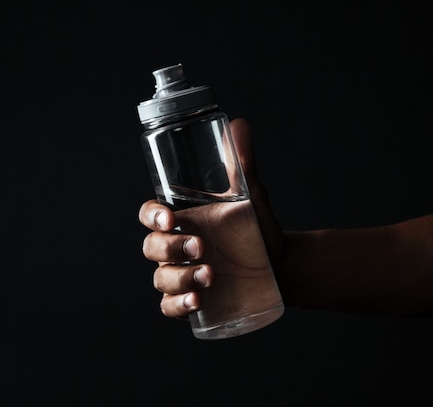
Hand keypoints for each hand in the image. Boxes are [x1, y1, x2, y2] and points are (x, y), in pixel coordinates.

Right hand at [138, 118, 284, 318]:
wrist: (281, 265)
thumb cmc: (257, 229)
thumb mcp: (250, 198)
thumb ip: (241, 164)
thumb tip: (239, 124)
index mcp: (182, 219)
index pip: (151, 215)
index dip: (152, 216)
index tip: (171, 218)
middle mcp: (176, 247)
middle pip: (152, 247)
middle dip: (171, 248)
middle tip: (200, 247)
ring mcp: (181, 274)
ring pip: (161, 278)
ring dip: (180, 277)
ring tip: (211, 275)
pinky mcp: (192, 300)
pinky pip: (171, 307)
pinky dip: (179, 305)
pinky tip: (197, 301)